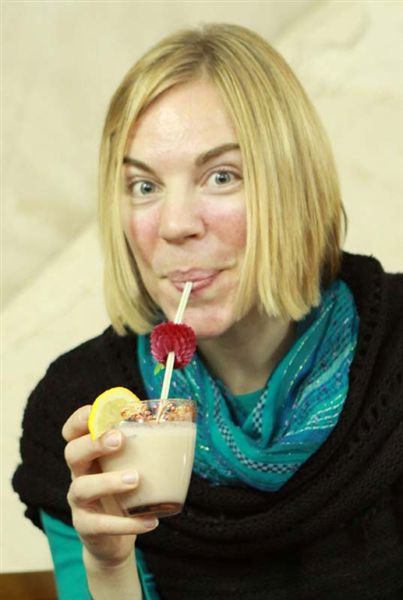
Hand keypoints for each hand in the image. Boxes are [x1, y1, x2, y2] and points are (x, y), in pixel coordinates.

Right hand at [62, 405, 158, 566]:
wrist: (114, 540)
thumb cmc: (127, 493)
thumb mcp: (132, 466)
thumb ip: (146, 447)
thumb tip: (186, 425)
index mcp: (90, 454)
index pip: (72, 432)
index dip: (79, 420)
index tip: (93, 411)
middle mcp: (80, 474)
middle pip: (73, 452)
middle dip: (94, 443)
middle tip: (119, 440)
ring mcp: (80, 502)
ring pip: (82, 487)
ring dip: (108, 481)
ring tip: (136, 479)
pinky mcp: (86, 527)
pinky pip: (101, 524)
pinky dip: (126, 524)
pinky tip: (150, 521)